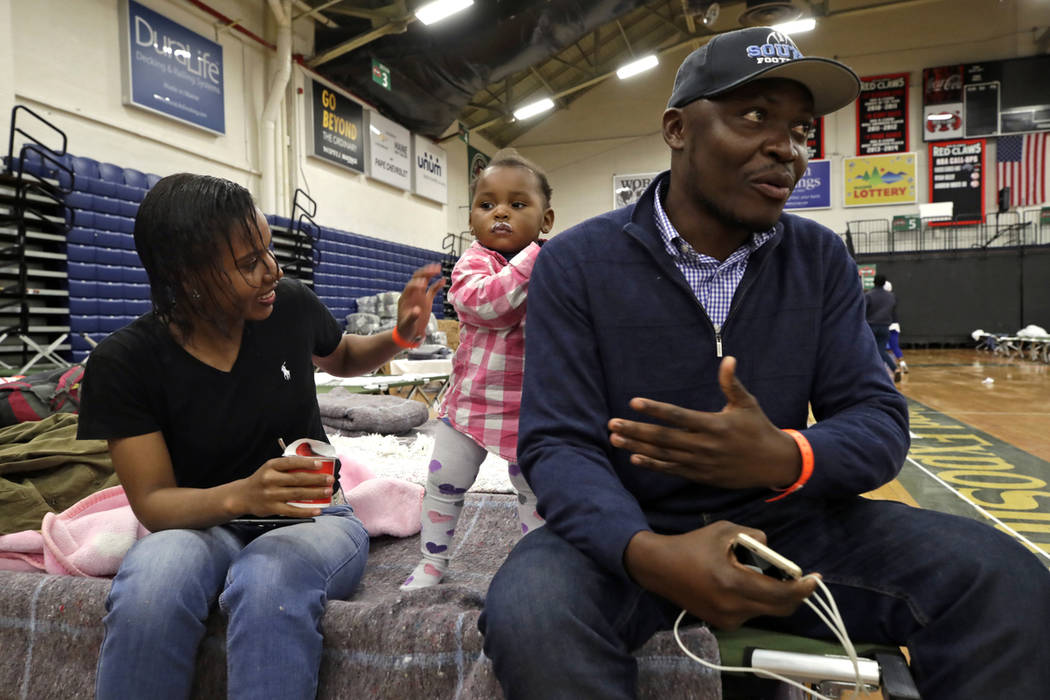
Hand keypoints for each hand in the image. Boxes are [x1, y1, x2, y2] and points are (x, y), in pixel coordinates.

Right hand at [233, 455, 334, 517]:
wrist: (242, 496)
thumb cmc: (262, 480)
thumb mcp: (270, 468)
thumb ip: (287, 466)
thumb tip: (313, 466)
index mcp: (271, 466)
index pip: (291, 462)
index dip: (306, 463)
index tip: (320, 464)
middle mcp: (270, 480)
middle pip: (297, 479)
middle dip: (316, 479)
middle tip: (330, 480)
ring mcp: (271, 495)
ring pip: (297, 494)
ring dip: (315, 493)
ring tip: (328, 491)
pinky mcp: (272, 508)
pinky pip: (293, 510)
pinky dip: (306, 511)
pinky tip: (318, 510)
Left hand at [395, 263, 445, 343]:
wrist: (408, 333)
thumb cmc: (405, 328)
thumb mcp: (407, 324)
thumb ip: (412, 317)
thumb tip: (417, 310)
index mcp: (405, 298)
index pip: (410, 287)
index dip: (416, 284)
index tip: (423, 283)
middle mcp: (412, 294)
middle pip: (417, 279)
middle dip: (425, 273)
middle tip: (433, 269)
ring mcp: (419, 296)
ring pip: (425, 281)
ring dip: (430, 274)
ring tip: (438, 268)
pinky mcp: (426, 300)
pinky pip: (432, 290)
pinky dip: (437, 285)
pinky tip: (443, 280)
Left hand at [607, 356, 800, 489]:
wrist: (774, 464)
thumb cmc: (759, 428)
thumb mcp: (747, 404)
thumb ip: (732, 384)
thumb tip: (729, 359)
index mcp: (714, 425)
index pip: (678, 416)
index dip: (655, 409)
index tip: (633, 402)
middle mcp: (705, 445)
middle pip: (664, 437)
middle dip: (636, 430)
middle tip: (612, 424)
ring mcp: (701, 463)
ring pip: (663, 455)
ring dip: (637, 446)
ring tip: (615, 438)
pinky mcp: (701, 475)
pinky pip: (672, 470)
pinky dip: (653, 464)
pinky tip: (634, 457)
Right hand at [624, 521, 819, 629]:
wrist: (659, 568)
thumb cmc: (692, 545)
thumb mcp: (724, 531)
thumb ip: (754, 538)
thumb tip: (772, 551)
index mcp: (734, 582)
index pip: (781, 593)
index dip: (803, 588)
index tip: (816, 579)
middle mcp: (733, 606)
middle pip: (780, 608)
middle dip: (794, 594)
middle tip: (799, 579)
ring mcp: (728, 619)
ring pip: (766, 610)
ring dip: (772, 595)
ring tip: (758, 574)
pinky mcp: (722, 623)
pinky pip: (751, 613)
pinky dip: (756, 600)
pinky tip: (742, 584)